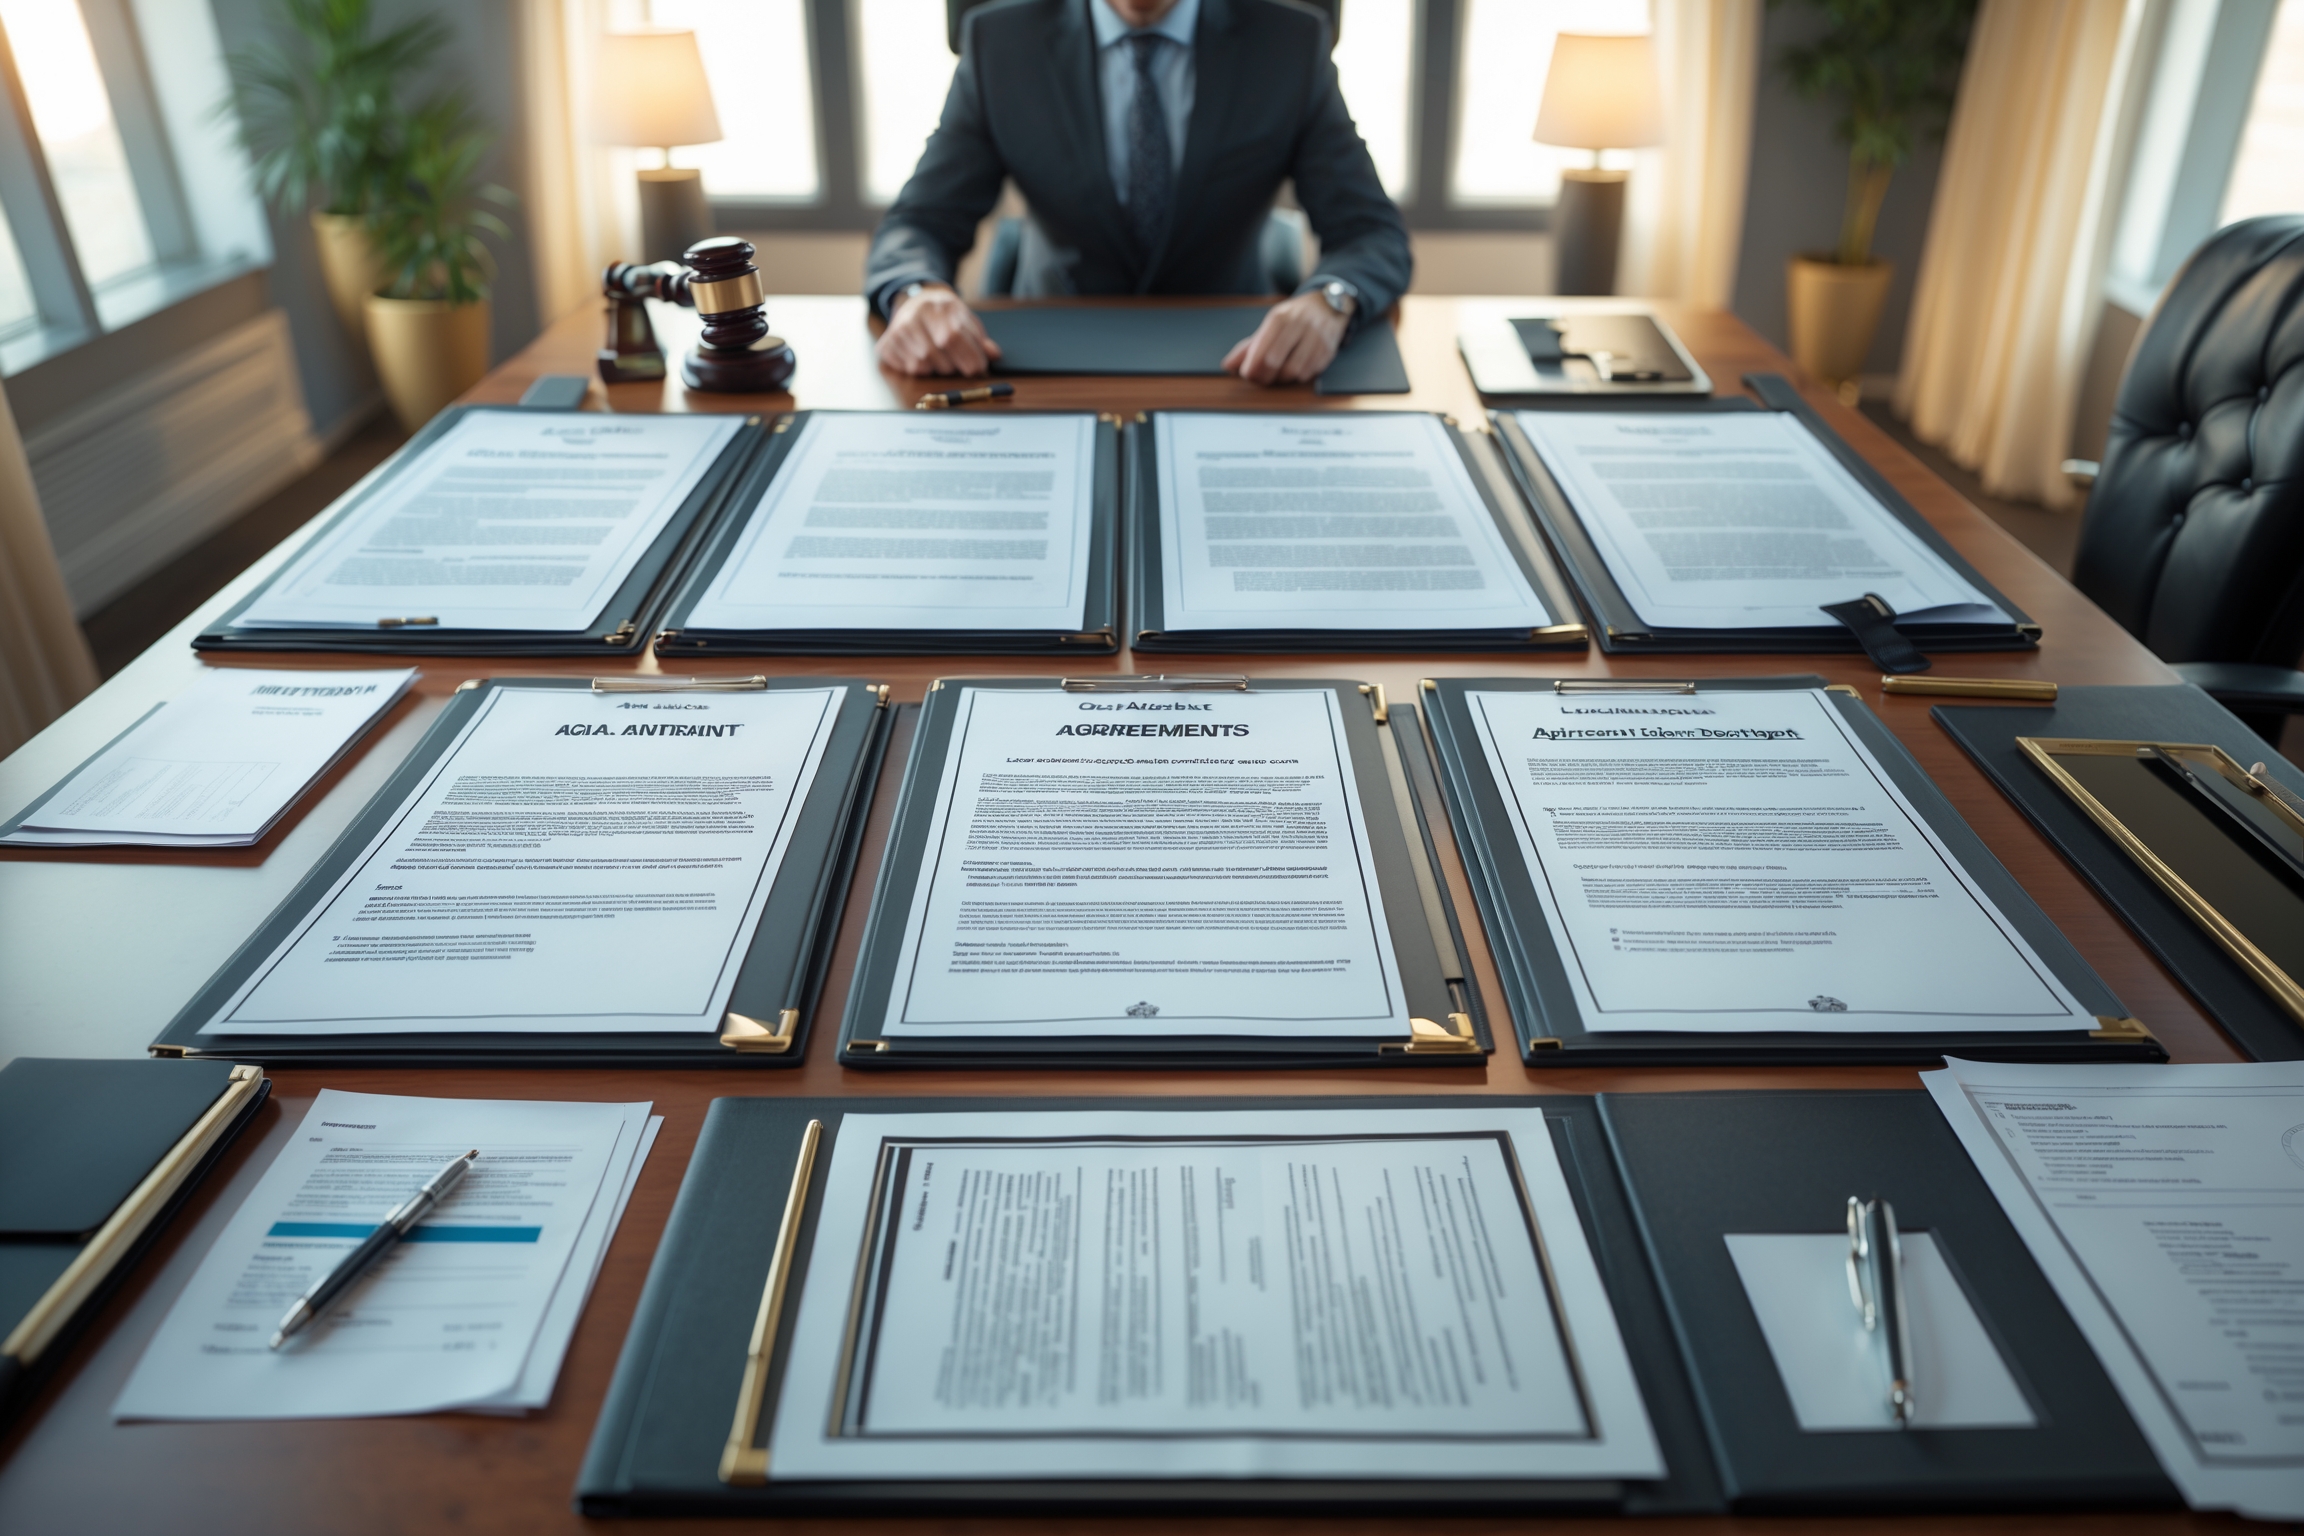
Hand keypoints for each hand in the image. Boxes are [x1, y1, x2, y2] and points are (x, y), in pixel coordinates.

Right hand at [875, 283, 1001, 375]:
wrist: (915, 301)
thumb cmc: (944, 315)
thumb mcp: (965, 319)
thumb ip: (979, 339)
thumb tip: (994, 355)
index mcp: (937, 306)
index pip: (953, 336)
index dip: (969, 357)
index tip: (980, 368)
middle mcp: (913, 316)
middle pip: (937, 354)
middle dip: (955, 366)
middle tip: (959, 364)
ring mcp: (898, 331)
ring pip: (923, 365)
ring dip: (938, 369)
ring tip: (942, 358)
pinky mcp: (887, 345)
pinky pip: (909, 369)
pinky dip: (922, 370)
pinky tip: (925, 358)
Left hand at [1222, 291, 1348, 385]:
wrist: (1328, 306)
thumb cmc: (1295, 317)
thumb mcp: (1271, 323)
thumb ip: (1250, 346)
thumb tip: (1228, 366)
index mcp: (1281, 317)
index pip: (1262, 349)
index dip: (1252, 367)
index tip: (1247, 374)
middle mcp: (1300, 325)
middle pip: (1275, 361)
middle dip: (1264, 376)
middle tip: (1260, 378)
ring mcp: (1316, 338)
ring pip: (1293, 371)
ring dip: (1281, 378)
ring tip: (1277, 374)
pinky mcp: (1328, 350)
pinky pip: (1309, 373)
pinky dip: (1297, 376)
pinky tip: (1294, 370)